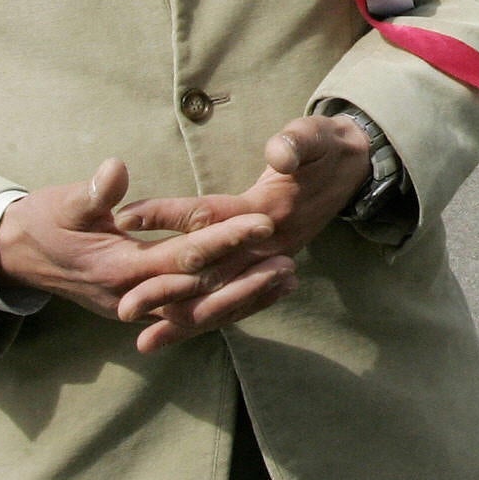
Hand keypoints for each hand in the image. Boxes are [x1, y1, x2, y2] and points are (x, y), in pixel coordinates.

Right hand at [0, 159, 295, 355]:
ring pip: (200, 310)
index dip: (223, 239)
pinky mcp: (144, 307)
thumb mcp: (64, 202)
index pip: (182, 255)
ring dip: (243, 298)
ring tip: (289, 279)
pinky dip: (227, 304)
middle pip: (199, 293)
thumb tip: (115, 171)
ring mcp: (138, 307)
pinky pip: (191, 312)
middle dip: (245, 281)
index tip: (261, 222)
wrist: (18, 255)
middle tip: (289, 263)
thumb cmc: (44, 221)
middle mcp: (131, 297)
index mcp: (117, 268)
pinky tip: (262, 292)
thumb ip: (94, 192)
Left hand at [113, 117, 372, 347]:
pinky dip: (206, 319)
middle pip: (211, 271)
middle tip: (124, 307)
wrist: (353, 169)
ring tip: (143, 342)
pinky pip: (233, 301)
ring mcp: (268, 261)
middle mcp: (268, 244)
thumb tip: (279, 153)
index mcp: (269, 210)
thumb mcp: (313, 137)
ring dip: (183, 319)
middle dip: (167, 289)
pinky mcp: (265, 269)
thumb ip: (296, 144)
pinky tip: (175, 335)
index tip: (124, 215)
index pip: (211, 215)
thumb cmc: (323, 147)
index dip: (168, 214)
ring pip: (221, 296)